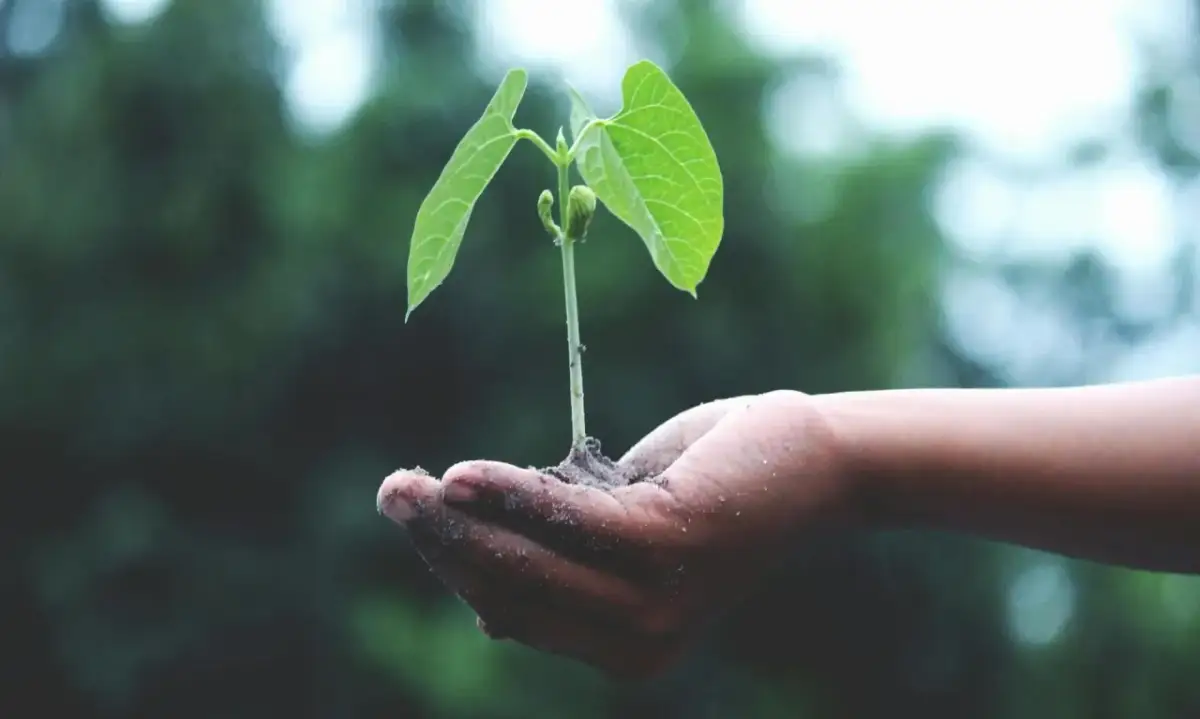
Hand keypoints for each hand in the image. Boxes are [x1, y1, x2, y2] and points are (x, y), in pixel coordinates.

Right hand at [376, 390, 854, 678]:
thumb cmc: (710, 486)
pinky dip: (511, 495)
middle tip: (390, 492)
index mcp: (622, 645)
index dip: (455, 564)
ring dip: (458, 522)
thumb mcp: (623, 530)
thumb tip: (480, 588)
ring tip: (407, 485)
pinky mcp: (669, 546)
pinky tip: (463, 476)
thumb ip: (561, 559)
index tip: (416, 516)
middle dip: (440, 543)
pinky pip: (567, 520)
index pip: (514, 609)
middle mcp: (637, 642)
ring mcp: (654, 601)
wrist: (813, 462)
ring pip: (528, 563)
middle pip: (509, 591)